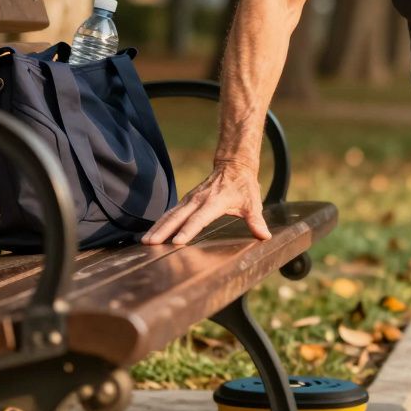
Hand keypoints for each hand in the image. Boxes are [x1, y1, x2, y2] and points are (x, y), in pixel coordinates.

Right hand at [141, 161, 270, 245]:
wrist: (233, 166)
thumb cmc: (243, 187)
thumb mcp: (252, 203)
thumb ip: (256, 220)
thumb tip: (264, 235)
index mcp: (215, 202)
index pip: (199, 219)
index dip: (188, 230)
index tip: (177, 242)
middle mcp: (198, 200)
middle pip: (178, 217)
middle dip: (164, 230)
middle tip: (150, 244)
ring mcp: (190, 199)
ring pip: (171, 214)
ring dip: (158, 227)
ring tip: (145, 241)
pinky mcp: (186, 200)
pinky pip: (171, 212)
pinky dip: (160, 222)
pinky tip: (152, 233)